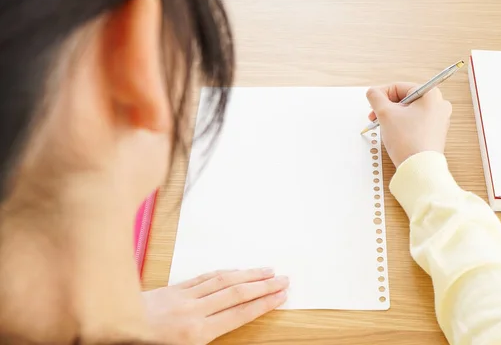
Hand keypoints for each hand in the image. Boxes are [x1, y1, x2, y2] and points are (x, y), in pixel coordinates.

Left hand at [144, 268, 288, 344]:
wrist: (109, 332)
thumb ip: (204, 340)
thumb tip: (228, 321)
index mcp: (197, 333)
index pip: (240, 313)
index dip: (264, 303)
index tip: (281, 295)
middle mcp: (194, 311)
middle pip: (237, 293)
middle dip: (263, 285)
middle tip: (283, 279)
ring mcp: (183, 297)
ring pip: (223, 280)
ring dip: (247, 274)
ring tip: (266, 270)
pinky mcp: (173, 289)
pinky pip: (204, 277)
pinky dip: (223, 272)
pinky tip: (234, 270)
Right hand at [366, 82, 451, 166]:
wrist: (419, 168)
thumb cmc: (407, 141)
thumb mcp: (385, 114)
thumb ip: (376, 98)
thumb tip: (372, 92)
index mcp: (431, 94)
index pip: (399, 87)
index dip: (382, 95)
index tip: (373, 105)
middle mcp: (439, 105)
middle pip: (405, 99)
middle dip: (388, 108)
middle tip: (376, 117)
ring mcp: (439, 120)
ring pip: (409, 112)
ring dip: (394, 117)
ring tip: (385, 127)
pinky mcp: (436, 133)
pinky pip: (416, 123)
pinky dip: (403, 126)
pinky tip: (396, 135)